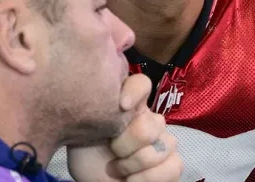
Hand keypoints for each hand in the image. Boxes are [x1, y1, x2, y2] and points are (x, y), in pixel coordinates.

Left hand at [67, 74, 182, 181]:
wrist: (95, 180)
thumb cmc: (87, 155)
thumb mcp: (80, 131)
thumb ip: (93, 112)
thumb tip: (103, 102)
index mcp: (128, 104)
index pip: (141, 83)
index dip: (135, 91)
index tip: (121, 106)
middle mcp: (149, 117)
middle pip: (150, 124)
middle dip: (125, 145)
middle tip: (112, 152)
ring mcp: (163, 139)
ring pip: (164, 145)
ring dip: (135, 165)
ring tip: (120, 170)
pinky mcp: (173, 162)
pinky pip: (174, 165)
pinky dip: (150, 179)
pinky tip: (133, 180)